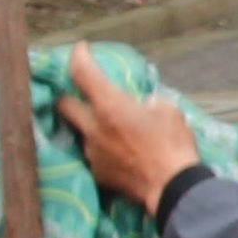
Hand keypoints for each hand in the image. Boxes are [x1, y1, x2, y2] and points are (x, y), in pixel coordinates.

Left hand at [58, 44, 201, 209]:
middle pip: (63, 104)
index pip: (81, 72)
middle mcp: (93, 128)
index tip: (81, 49)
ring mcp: (92, 152)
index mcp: (109, 105)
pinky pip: (93, 155)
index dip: (78, 55)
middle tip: (81, 93)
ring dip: (90, 126)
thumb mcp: (168, 110)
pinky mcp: (97, 174)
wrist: (171, 188)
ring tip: (108, 128)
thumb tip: (144, 105)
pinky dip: (101, 149)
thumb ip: (149, 102)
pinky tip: (117, 152)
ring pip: (80, 132)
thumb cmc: (173, 144)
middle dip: (68, 95)